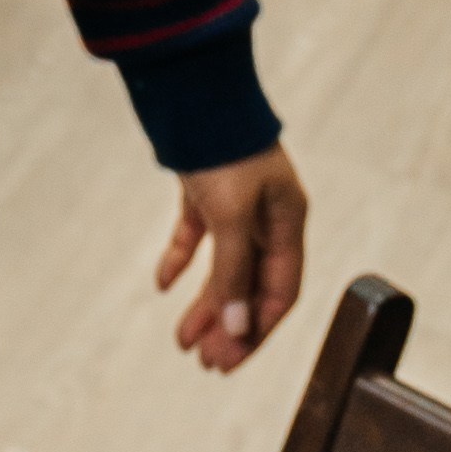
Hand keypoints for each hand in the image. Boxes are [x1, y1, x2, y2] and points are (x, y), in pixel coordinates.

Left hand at [157, 142, 307, 370]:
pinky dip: (181, 259)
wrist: (194, 89)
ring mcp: (237, 202)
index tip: (227, 361)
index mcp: (288, 222)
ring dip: (206, 302)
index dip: (256, 331)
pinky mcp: (206, 189)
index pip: (280, 293)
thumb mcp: (232, 216)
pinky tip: (162, 283)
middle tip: (202, 360)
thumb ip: (234, 274)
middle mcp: (268, 216)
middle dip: (229, 325)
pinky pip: (198, 235)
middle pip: (252, 285)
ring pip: (225, 267)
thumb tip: (239, 330)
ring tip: (182, 338)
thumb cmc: (224, 150)